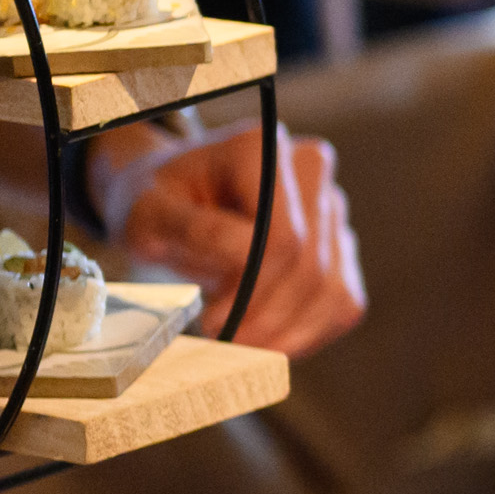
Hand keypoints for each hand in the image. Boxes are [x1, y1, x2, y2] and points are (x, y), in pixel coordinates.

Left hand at [100, 123, 367, 356]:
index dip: (250, 290)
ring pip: (333, 290)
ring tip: (240, 345)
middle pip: (310, 267)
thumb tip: (246, 257)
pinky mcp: (340, 245)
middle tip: (221, 341)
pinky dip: (308, 334)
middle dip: (265, 317)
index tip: (208, 319)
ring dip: (286, 333)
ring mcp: (331, 206)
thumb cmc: (159, 205)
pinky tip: (266, 340)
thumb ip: (195, 231)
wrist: (171, 202)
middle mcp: (308, 169)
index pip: (283, 238)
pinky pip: (344, 303)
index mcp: (261, 148)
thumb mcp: (150, 215)